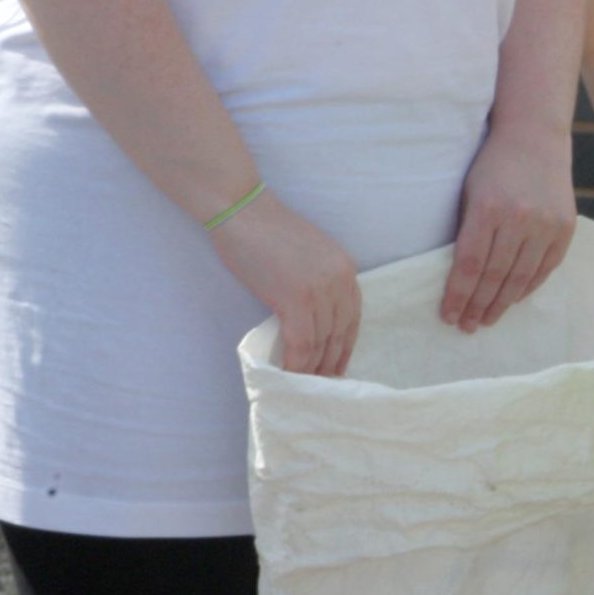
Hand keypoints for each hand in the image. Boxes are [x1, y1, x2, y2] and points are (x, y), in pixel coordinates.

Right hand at [211, 192, 360, 376]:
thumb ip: (319, 282)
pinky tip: (290, 374)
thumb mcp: (309, 255)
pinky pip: (302, 342)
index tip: (339, 365)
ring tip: (305, 384)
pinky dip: (297, 362)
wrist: (241, 210)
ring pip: (322, 342)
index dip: (345, 346)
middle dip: (332, 362)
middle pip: (340, 334)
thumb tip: (315, 316)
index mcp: (346, 270)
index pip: (352, 318)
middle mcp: (340, 281)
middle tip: (323, 384)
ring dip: (313, 368)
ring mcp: (320, 291)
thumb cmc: (265, 230)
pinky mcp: (296, 299)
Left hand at [443, 122, 576, 331]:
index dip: (458, 294)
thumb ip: (467, 231)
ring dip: (501, 303)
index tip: (448, 315)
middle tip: (466, 326)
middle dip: (478, 305)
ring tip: (486, 319)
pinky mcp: (565, 228)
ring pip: (520, 277)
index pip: (470, 264)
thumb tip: (461, 279)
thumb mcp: (469, 191)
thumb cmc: (492, 164)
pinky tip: (512, 300)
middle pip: (495, 276)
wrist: (535, 137)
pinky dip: (526, 288)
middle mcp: (519, 218)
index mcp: (489, 208)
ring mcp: (546, 225)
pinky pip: (544, 269)